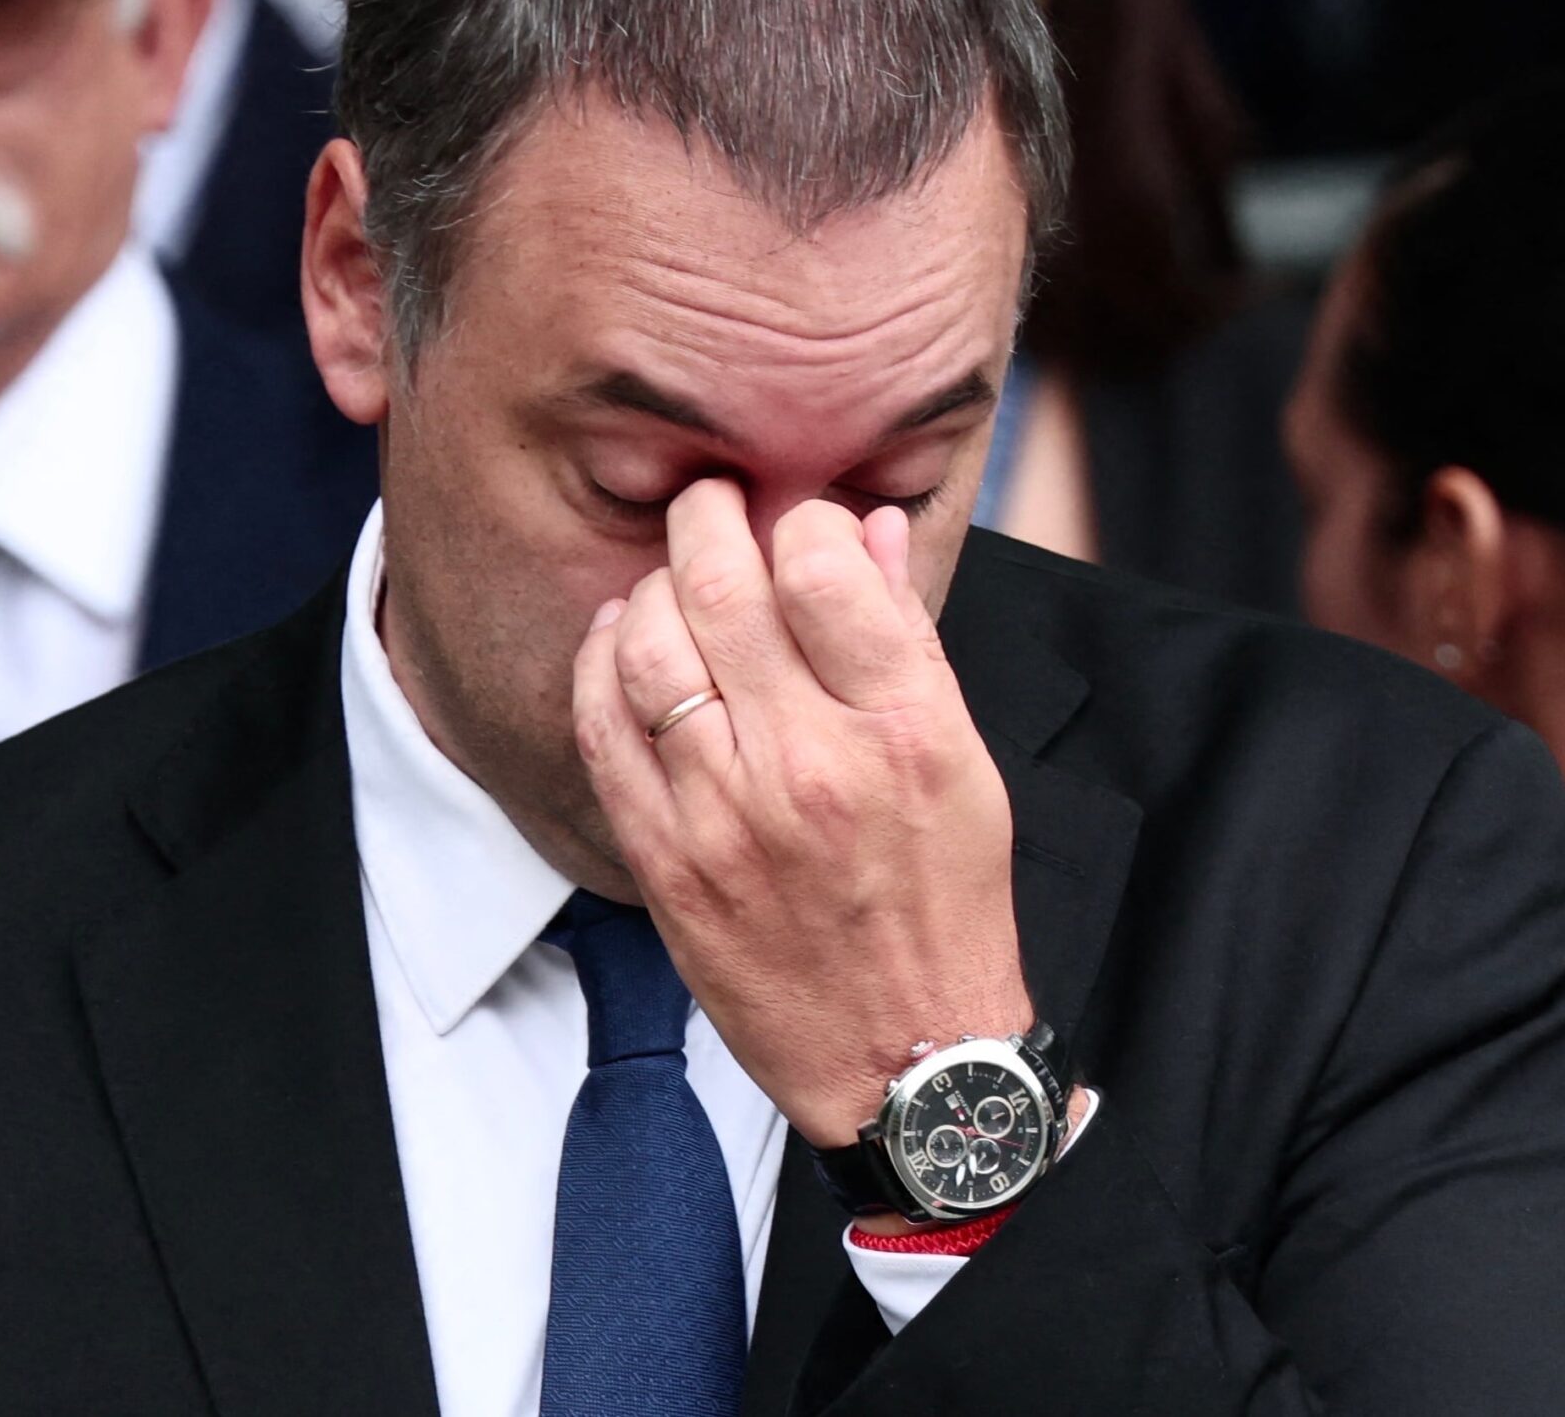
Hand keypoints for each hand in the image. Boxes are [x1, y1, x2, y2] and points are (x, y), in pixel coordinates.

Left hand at [570, 481, 1031, 1154]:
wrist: (906, 1061)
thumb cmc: (945, 904)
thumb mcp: (966, 764)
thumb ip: (909, 639)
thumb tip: (869, 528)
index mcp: (903, 729)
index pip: (822, 566)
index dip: (800, 517)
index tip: (796, 518)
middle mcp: (811, 764)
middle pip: (720, 586)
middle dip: (704, 518)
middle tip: (708, 503)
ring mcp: (726, 815)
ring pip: (648, 644)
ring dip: (649, 586)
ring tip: (669, 577)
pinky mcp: (667, 861)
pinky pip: (602, 729)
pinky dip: (598, 663)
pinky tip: (616, 639)